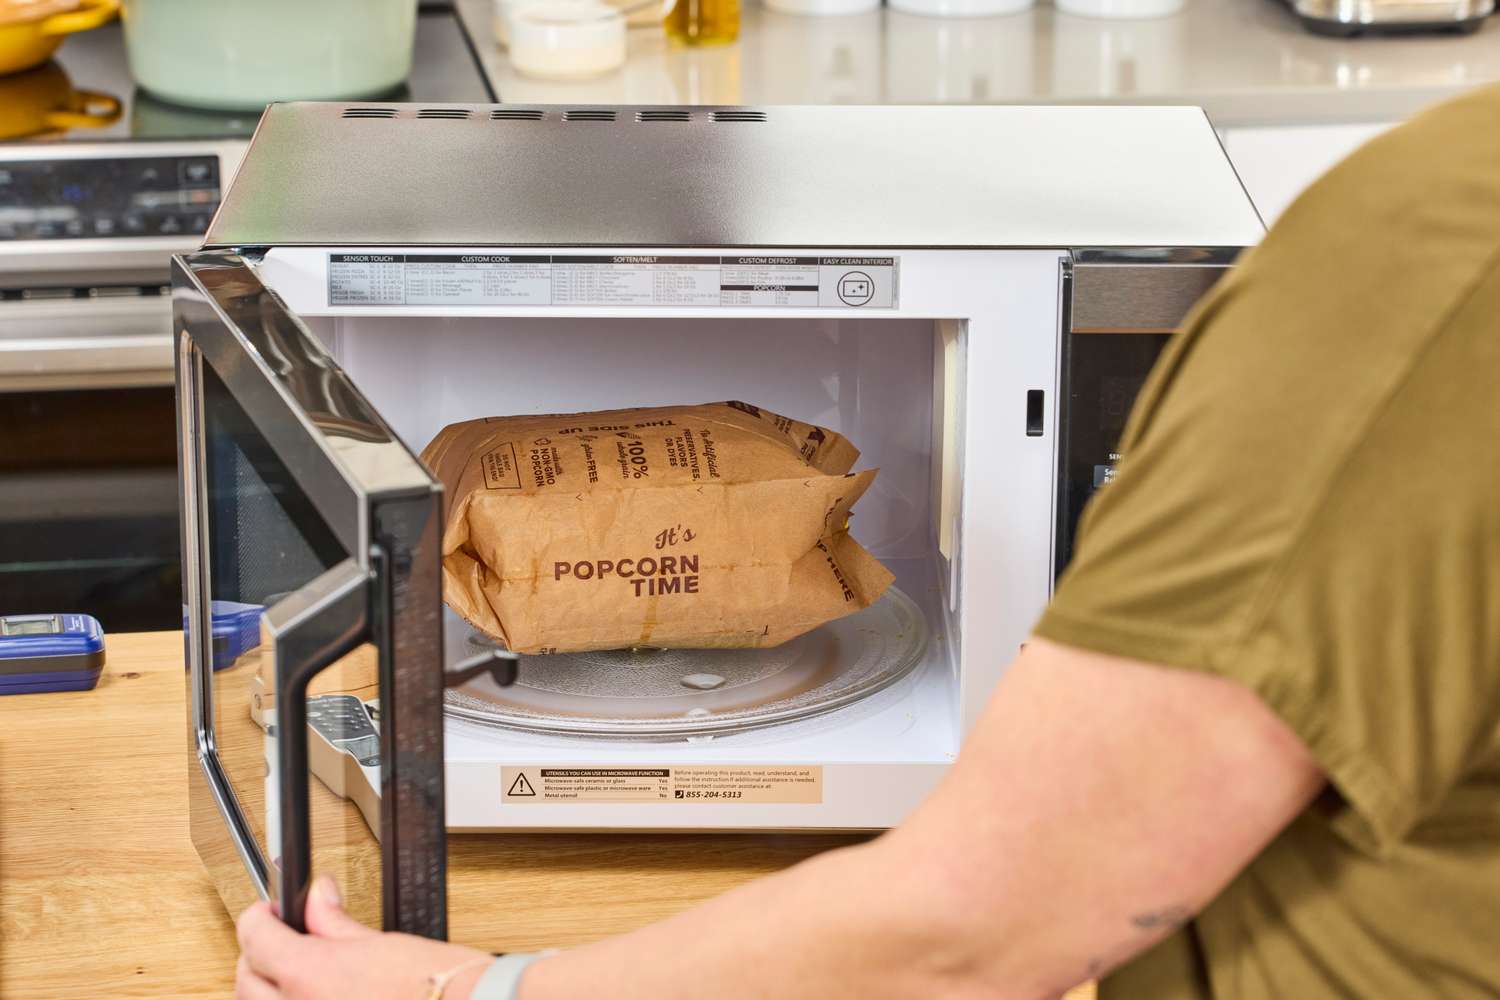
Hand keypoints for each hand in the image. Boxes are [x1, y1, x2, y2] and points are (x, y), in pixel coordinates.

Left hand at [236, 876, 493, 998]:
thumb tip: (317, 897)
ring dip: (270, 991)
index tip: (269, 912)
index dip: (259, 918)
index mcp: (308, 975)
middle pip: (246, 981)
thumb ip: (334, 921)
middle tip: (284, 937)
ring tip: (300, 974)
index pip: (255, 938)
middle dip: (258, 955)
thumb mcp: (381, 942)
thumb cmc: (438, 986)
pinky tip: (318, 998)